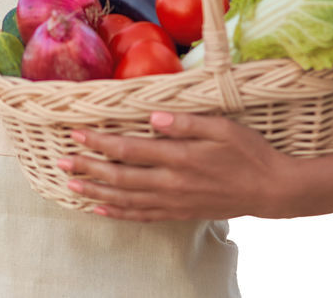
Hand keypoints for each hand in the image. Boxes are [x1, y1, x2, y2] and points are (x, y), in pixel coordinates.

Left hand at [58, 111, 300, 221]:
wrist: (272, 190)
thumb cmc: (249, 152)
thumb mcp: (222, 127)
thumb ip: (185, 122)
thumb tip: (151, 116)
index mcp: (179, 157)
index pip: (128, 149)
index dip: (99, 142)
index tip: (76, 134)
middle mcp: (171, 183)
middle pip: (119, 177)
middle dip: (87, 169)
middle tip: (60, 162)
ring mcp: (174, 201)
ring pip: (126, 200)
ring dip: (95, 193)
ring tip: (71, 186)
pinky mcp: (180, 213)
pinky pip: (142, 216)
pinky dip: (118, 214)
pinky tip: (101, 210)